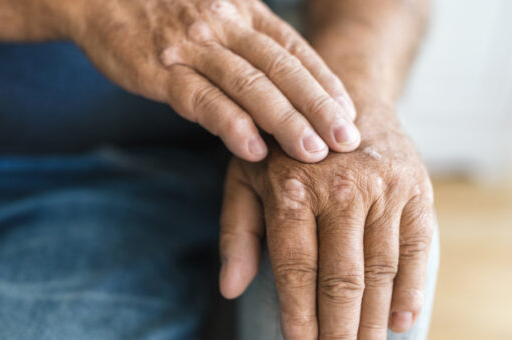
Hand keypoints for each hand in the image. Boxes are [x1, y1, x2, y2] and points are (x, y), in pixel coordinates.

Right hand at [68, 0, 359, 161]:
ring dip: (284, 121)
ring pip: (250, 85)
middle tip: (347, 141)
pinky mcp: (161, 70)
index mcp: (243, 12)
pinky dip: (231, 124)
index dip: (325, 83)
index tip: (350, 114)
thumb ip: (249, 40)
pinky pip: (202, 100)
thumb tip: (285, 84)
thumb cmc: (163, 10)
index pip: (295, 49)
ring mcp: (193, 47)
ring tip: (312, 153)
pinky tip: (253, 150)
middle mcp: (225, 25)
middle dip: (318, 107)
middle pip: (282, 68)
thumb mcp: (214, 12)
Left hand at [218, 105, 434, 339]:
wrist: (344, 96)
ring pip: (380, 271)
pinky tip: (401, 323)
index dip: (298, 318)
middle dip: (337, 334)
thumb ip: (237, 232)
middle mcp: (339, 188)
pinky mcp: (416, 189)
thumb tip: (230, 289)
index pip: (295, 268)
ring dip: (373, 323)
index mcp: (291, 188)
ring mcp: (383, 187)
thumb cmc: (284, 149)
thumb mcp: (244, 179)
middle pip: (341, 279)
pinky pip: (417, 249)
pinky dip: (411, 290)